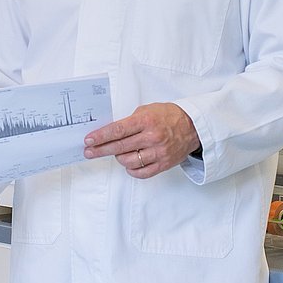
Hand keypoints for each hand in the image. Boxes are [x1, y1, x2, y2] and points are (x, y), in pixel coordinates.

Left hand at [83, 102, 199, 178]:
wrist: (193, 127)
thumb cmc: (169, 116)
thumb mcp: (147, 110)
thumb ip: (129, 121)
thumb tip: (109, 132)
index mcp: (146, 121)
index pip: (117, 130)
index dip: (100, 136)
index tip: (89, 140)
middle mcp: (152, 137)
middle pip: (119, 147)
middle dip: (100, 150)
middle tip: (89, 152)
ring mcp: (158, 152)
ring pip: (128, 161)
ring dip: (119, 158)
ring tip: (118, 153)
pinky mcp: (163, 164)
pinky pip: (141, 172)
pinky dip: (131, 169)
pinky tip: (129, 163)